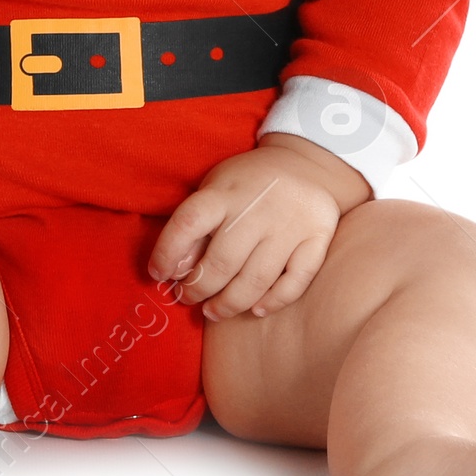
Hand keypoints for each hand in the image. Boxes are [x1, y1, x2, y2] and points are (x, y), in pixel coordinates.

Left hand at [147, 136, 369, 321]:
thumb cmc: (247, 185)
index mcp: (224, 192)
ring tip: (213, 311)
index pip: (188, 223)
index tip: (157, 274)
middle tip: (188, 299)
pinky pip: (296, 281)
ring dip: (230, 303)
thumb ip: (197, 229)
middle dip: (199, 289)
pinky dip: (274, 301)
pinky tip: (255, 309)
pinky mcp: (318, 237)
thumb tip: (176, 272)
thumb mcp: (216, 190)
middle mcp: (257, 207)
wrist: (305, 164)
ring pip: (257, 279)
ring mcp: (291, 224)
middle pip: (222, 262)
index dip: (167, 253)